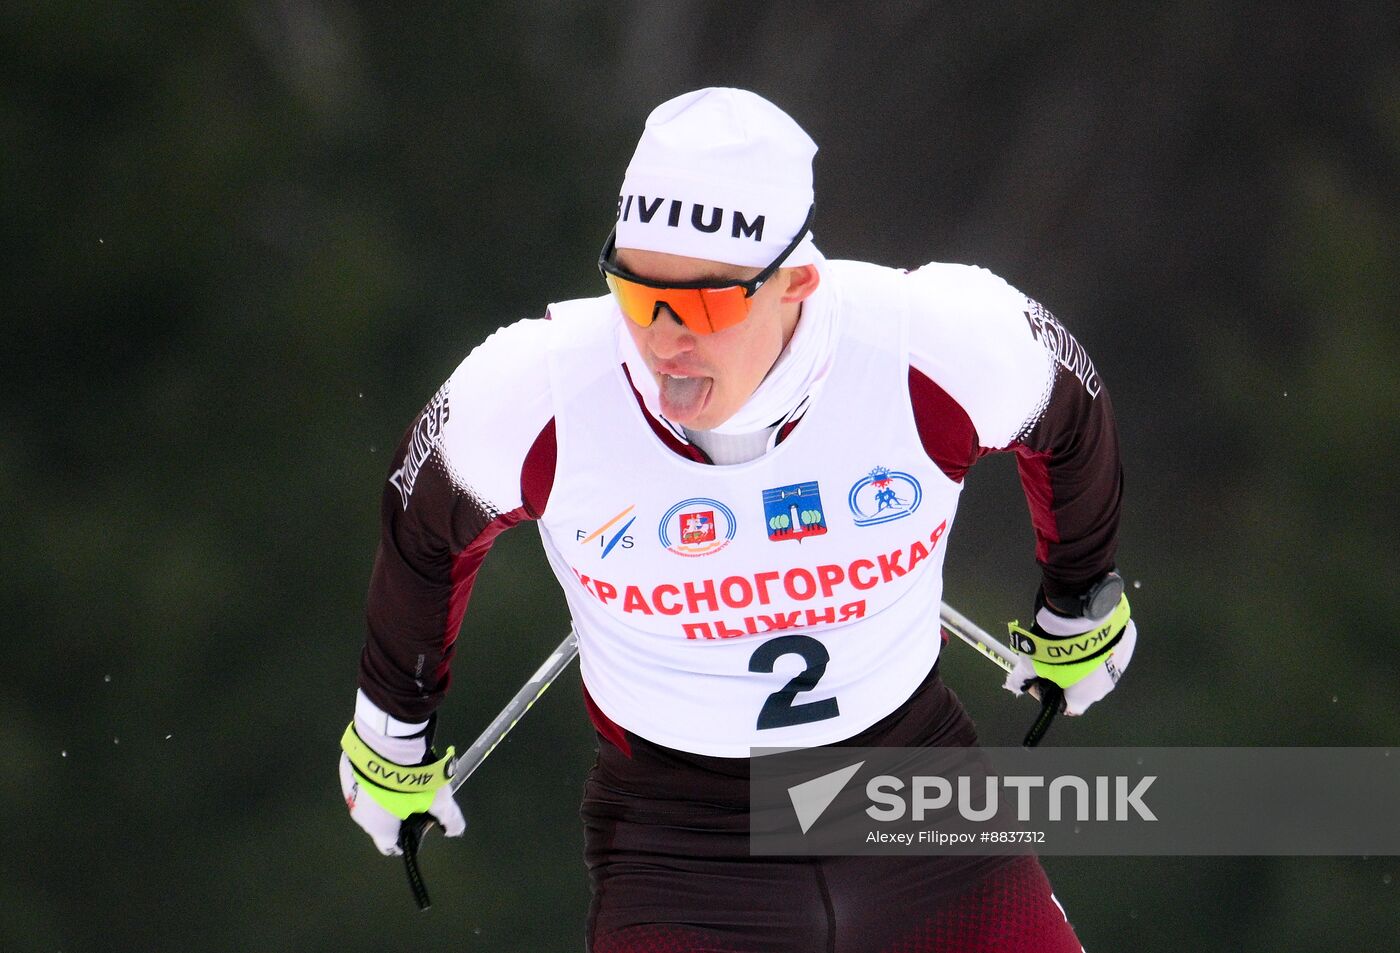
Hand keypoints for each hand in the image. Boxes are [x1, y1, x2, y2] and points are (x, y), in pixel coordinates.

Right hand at [339, 712, 464, 855]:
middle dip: (397, 812)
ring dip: (384, 793)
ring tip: (402, 776)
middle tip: (415, 794)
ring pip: (370, 800)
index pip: (391, 846)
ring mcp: (349, 794)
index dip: (406, 839)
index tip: (417, 825)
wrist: (387, 742)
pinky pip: (361, 780)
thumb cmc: (413, 779)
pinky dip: (374, 776)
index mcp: (380, 829)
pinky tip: (388, 762)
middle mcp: (360, 817)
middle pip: (381, 821)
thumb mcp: (439, 800)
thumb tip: (455, 831)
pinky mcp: (345, 772)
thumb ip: (448, 818)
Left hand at [1002, 583, 1135, 715]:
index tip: (1042, 680)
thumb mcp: (1032, 663)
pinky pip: (1111, 648)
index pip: (1066, 706)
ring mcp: (1120, 665)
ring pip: (1099, 666)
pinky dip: (1099, 643)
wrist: (1084, 615)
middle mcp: (1106, 687)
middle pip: (1083, 686)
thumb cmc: (1058, 647)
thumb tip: (1014, 686)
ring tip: (1070, 641)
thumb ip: (1023, 678)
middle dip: (1068, 675)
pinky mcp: (1127, 643)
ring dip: (1086, 659)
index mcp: (1083, 697)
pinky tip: (1086, 631)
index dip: (1051, 695)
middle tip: (1054, 657)